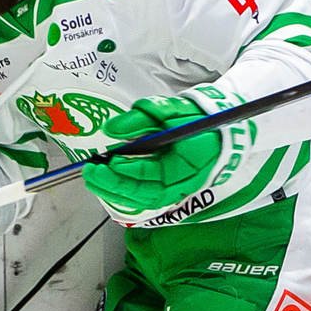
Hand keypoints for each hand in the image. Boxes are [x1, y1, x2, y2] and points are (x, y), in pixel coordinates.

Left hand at [82, 95, 228, 216]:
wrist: (220, 132)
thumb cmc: (196, 120)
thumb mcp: (170, 110)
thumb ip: (140, 117)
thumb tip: (111, 128)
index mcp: (186, 163)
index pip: (152, 172)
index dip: (128, 169)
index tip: (108, 160)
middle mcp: (182, 183)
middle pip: (143, 192)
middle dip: (113, 184)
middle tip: (91, 172)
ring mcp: (176, 191)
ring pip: (142, 199)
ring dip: (115, 192)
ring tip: (94, 180)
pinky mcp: (170, 192)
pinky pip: (144, 199)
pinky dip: (125, 195)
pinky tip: (108, 187)